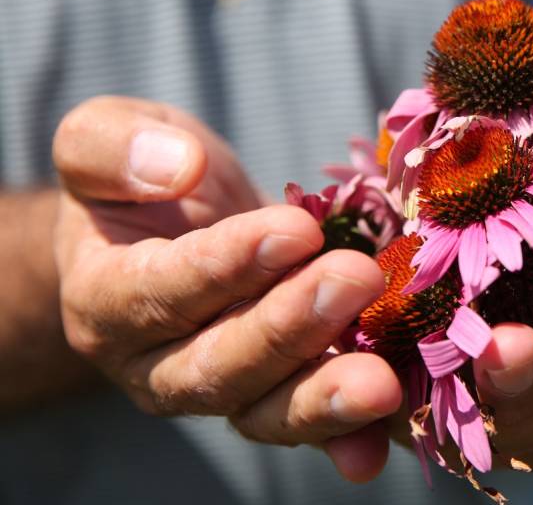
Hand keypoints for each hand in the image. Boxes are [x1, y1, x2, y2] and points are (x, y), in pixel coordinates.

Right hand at [52, 96, 400, 481]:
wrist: (167, 224)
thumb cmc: (140, 181)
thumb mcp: (105, 136)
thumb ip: (113, 147)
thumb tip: (176, 166)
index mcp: (104, 299)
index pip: (161, 292)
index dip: (226, 266)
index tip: (294, 229)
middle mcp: (156, 362)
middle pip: (218, 363)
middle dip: (290, 327)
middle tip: (356, 279)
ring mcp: (219, 389)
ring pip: (263, 409)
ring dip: (323, 397)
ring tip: (380, 381)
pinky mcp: (274, 396)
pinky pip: (307, 428)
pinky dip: (345, 438)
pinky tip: (379, 443)